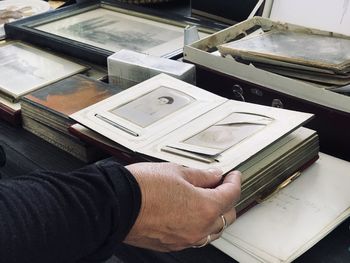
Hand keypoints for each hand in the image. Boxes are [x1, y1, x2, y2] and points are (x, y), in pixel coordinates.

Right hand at [124, 162, 240, 250]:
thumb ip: (201, 176)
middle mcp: (198, 229)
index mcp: (204, 208)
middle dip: (228, 199)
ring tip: (205, 198)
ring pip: (212, 230)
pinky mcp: (171, 245)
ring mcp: (185, 239)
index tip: (233, 176)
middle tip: (220, 185)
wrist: (116, 204)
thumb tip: (213, 176)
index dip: (234, 181)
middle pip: (227, 216)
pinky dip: (199, 224)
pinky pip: (195, 236)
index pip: (231, 195)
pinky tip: (190, 211)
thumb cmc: (142, 188)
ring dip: (214, 215)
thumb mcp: (176, 172)